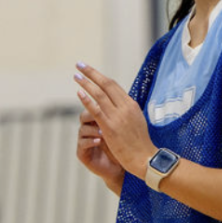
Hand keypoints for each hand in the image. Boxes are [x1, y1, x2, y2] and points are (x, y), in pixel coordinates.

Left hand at [75, 62, 156, 183]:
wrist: (145, 159)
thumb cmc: (140, 142)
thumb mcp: (136, 120)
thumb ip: (125, 110)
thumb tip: (116, 100)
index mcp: (131, 104)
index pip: (113, 85)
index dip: (100, 76)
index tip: (90, 70)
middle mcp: (124, 107)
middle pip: (106, 84)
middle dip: (91, 73)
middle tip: (79, 64)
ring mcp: (117, 116)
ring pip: (99, 94)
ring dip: (86, 83)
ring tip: (76, 76)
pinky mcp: (109, 127)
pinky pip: (96, 110)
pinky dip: (87, 100)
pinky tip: (79, 92)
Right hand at [77, 107, 126, 192]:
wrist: (125, 166)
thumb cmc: (124, 146)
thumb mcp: (121, 127)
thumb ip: (117, 113)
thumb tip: (121, 94)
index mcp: (98, 121)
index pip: (93, 107)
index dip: (96, 102)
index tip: (105, 100)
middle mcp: (89, 129)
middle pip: (84, 115)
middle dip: (91, 113)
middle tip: (99, 114)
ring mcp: (84, 141)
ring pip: (82, 128)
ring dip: (93, 129)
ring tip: (102, 132)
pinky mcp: (82, 153)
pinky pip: (82, 143)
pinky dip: (90, 141)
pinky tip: (99, 141)